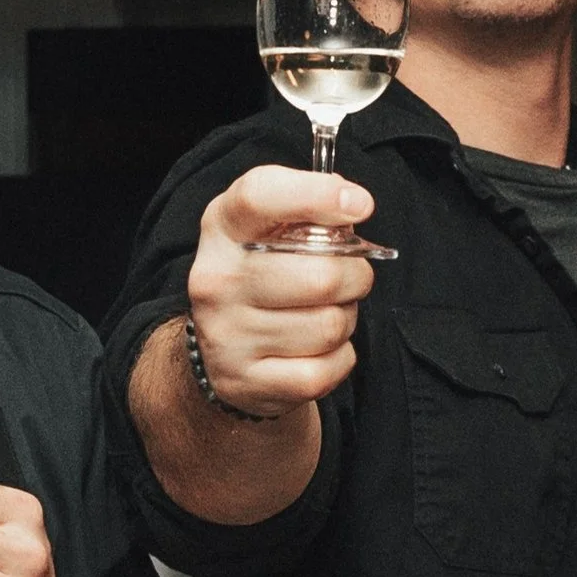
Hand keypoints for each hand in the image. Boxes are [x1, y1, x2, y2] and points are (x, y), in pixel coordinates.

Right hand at [182, 165, 378, 416]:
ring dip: (344, 321)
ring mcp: (228, 334)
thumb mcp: (270, 229)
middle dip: (355, 278)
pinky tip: (317, 350)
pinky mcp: (247, 381)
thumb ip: (309, 211)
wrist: (222, 355)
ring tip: (324, 315)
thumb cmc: (263, 277)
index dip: (317, 195)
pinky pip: (325, 370)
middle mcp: (218, 279)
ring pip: (330, 326)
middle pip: (322, 276)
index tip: (359, 204)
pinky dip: (338, 360)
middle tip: (348, 281)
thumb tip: (352, 204)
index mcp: (224, 227)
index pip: (260, 196)